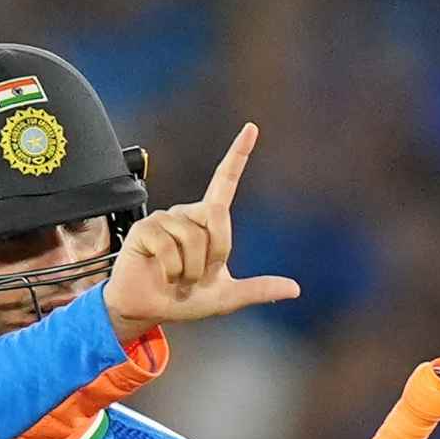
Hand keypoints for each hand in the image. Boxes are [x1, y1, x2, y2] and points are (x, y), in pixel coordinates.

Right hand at [104, 123, 300, 342]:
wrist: (146, 310)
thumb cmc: (183, 300)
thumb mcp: (226, 297)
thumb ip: (258, 290)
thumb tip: (295, 289)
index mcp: (207, 222)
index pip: (225, 182)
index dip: (238, 155)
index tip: (252, 128)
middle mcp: (186, 214)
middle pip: (217, 217)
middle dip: (214, 255)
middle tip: (197, 275)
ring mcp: (164, 219)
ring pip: (193, 238)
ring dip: (189, 269)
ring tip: (176, 277)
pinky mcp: (144, 229)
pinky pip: (168, 246)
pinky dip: (171, 270)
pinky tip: (161, 274)